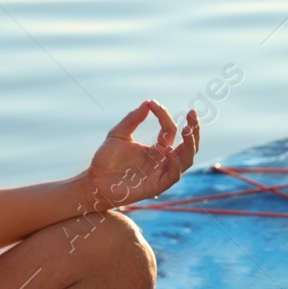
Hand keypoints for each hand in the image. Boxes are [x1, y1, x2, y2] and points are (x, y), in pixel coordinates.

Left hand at [82, 99, 199, 209]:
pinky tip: (167, 150)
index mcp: (157, 149)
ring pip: (186, 160)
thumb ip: (133, 119)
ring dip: (189, 144)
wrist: (94, 181)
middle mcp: (163, 161)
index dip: (163, 115)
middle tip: (192, 113)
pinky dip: (174, 163)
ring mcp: (161, 174)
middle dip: (193, 130)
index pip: (170, 130)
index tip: (152, 104)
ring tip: (186, 129)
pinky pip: (173, 175)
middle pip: (187, 146)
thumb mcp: (118, 134)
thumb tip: (148, 102)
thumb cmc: (105, 160)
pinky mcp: (157, 186)